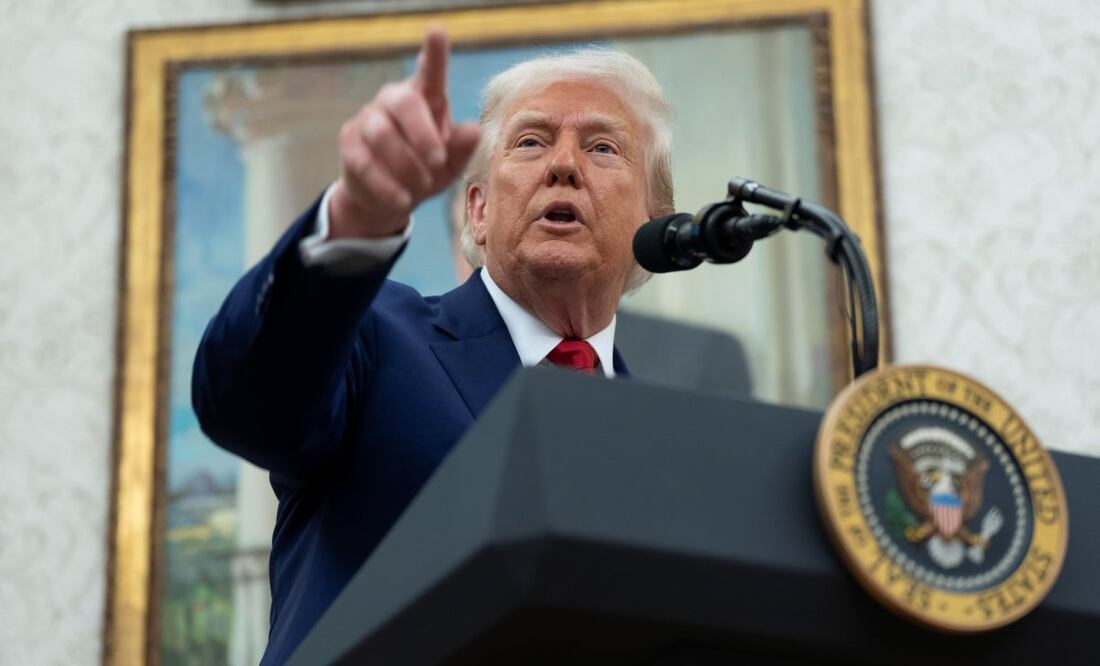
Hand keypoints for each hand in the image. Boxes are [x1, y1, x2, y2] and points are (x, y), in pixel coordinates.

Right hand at [329, 25, 479, 238]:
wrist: (391, 198)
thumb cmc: (428, 171)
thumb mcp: (452, 165)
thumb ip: (462, 148)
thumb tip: (473, 130)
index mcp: (426, 98)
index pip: (430, 71)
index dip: (434, 53)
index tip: (437, 31)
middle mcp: (394, 100)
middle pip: (403, 102)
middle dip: (422, 135)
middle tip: (439, 162)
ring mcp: (368, 118)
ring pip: (381, 134)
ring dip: (406, 165)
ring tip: (421, 187)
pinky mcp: (349, 143)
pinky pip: (364, 162)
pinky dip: (387, 186)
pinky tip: (401, 199)